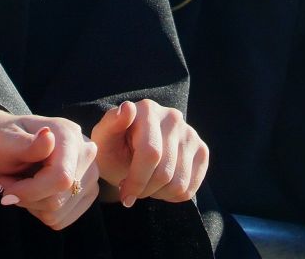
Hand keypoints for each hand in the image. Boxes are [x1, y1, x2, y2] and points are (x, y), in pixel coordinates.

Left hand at [0, 106, 98, 230]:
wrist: (4, 144)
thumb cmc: (0, 140)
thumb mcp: (4, 140)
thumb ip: (26, 144)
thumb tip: (48, 136)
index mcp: (68, 134)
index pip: (61, 178)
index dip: (29, 191)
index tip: (4, 187)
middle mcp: (86, 153)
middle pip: (59, 198)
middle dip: (26, 197)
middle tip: (6, 182)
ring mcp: (90, 174)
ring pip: (58, 213)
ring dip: (31, 204)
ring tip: (21, 183)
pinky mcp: (86, 192)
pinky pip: (61, 219)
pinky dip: (40, 211)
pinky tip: (34, 190)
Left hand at [90, 99, 208, 205]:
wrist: (129, 152)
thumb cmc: (113, 148)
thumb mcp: (103, 140)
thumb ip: (111, 124)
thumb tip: (128, 108)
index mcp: (147, 110)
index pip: (151, 153)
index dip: (137, 180)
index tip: (125, 195)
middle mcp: (173, 117)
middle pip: (165, 172)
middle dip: (144, 190)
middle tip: (132, 191)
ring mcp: (190, 133)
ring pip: (179, 183)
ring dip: (157, 193)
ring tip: (145, 185)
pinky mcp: (201, 150)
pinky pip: (190, 188)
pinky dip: (172, 196)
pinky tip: (159, 185)